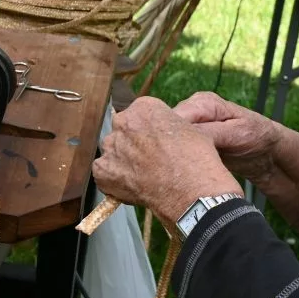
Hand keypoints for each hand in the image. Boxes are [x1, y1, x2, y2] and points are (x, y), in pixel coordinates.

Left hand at [93, 97, 241, 223]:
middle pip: (123, 130)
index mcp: (144, 107)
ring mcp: (111, 147)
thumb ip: (167, 126)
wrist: (190, 190)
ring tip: (143, 176)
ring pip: (114, 151)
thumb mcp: (188, 129)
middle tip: (149, 161)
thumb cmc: (196, 160)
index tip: (156, 143)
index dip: (149, 131)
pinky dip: (114, 180)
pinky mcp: (102, 171)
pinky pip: (103, 173)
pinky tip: (132, 186)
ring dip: (124, 161)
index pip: (139, 114)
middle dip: (133, 143)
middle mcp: (123, 122)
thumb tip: (163, 135)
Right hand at [173, 92, 283, 182]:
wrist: (266, 150)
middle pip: (166, 126)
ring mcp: (190, 126)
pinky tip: (176, 171)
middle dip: (165, 146)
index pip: (175, 116)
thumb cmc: (257, 136)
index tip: (166, 156)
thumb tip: (184, 136)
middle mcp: (193, 110)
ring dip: (169, 154)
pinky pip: (176, 148)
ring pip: (168, 139)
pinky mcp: (190, 140)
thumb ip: (211, 133)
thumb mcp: (237, 134)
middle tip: (167, 168)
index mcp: (204, 102)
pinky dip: (175, 159)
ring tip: (171, 171)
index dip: (167, 135)